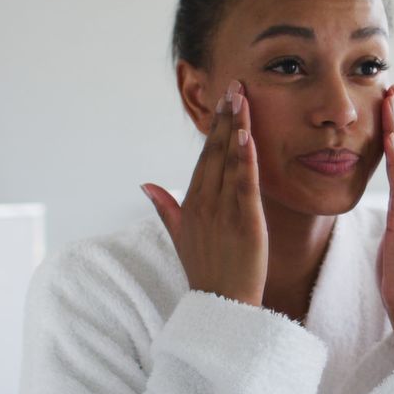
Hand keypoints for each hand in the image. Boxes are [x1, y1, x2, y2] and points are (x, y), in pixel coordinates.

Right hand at [141, 80, 268, 305]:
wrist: (221, 308)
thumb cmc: (207, 272)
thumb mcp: (181, 237)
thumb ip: (166, 208)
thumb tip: (146, 185)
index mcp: (191, 204)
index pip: (204, 158)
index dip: (214, 128)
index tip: (223, 101)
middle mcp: (203, 204)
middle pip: (214, 152)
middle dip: (224, 117)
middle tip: (234, 85)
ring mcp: (223, 212)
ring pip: (229, 162)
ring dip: (236, 127)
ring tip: (241, 98)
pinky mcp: (244, 223)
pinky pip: (244, 185)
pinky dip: (245, 159)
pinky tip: (247, 135)